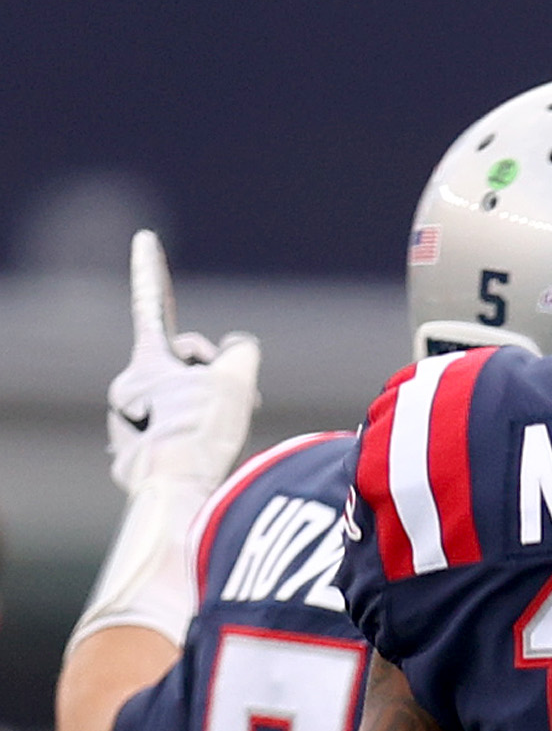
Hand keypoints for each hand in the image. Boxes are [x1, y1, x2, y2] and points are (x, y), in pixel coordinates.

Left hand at [106, 230, 259, 496]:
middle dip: (214, 376)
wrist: (177, 492)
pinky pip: (178, 431)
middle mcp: (131, 387)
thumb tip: (235, 354)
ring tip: (219, 435)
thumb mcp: (235, 378)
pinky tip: (204, 455)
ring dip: (209, 408)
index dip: (151, 269)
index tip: (143, 238)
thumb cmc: (200, 434)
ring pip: (185, 400)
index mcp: (147, 363)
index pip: (152, 304)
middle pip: (186, 365)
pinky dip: (196, 436)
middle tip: (237, 402)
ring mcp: (132, 422)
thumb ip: (241, 351)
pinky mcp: (141, 453)